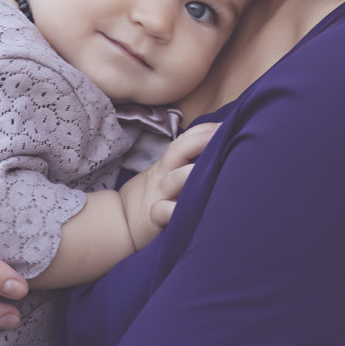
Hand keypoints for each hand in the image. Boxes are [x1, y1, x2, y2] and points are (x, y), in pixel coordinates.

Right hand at [119, 122, 219, 250]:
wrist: (121, 221)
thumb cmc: (153, 196)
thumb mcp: (164, 174)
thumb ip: (184, 161)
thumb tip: (216, 148)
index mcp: (167, 165)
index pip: (183, 141)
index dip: (202, 130)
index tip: (223, 124)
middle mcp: (164, 177)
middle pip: (177, 152)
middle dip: (200, 140)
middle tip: (222, 134)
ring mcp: (159, 196)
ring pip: (172, 180)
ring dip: (188, 173)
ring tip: (206, 167)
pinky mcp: (154, 218)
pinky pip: (161, 211)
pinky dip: (171, 210)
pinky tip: (183, 209)